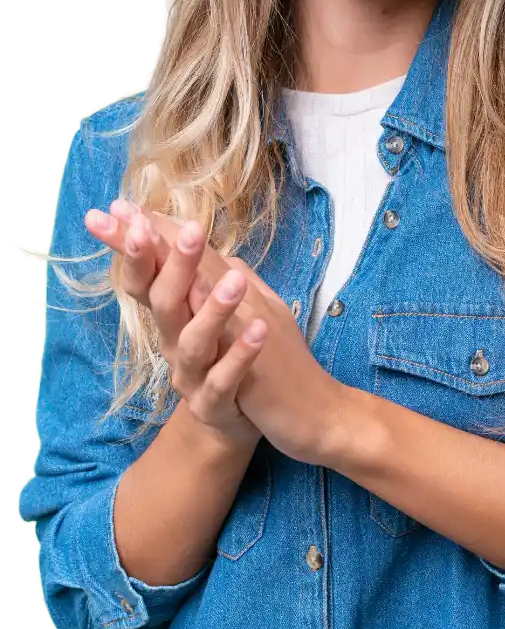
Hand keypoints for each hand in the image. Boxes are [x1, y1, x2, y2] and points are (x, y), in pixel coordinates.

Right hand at [86, 203, 350, 464]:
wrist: (251, 418)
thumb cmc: (227, 354)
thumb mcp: (211, 307)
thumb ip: (198, 269)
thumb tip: (176, 222)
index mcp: (173, 315)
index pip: (145, 275)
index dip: (131, 246)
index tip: (122, 210)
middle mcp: (174, 343)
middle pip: (164, 301)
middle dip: (173, 264)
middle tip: (190, 230)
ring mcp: (192, 376)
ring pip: (193, 342)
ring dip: (214, 308)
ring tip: (235, 281)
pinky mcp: (213, 405)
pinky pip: (224, 380)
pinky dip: (240, 355)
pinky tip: (260, 329)